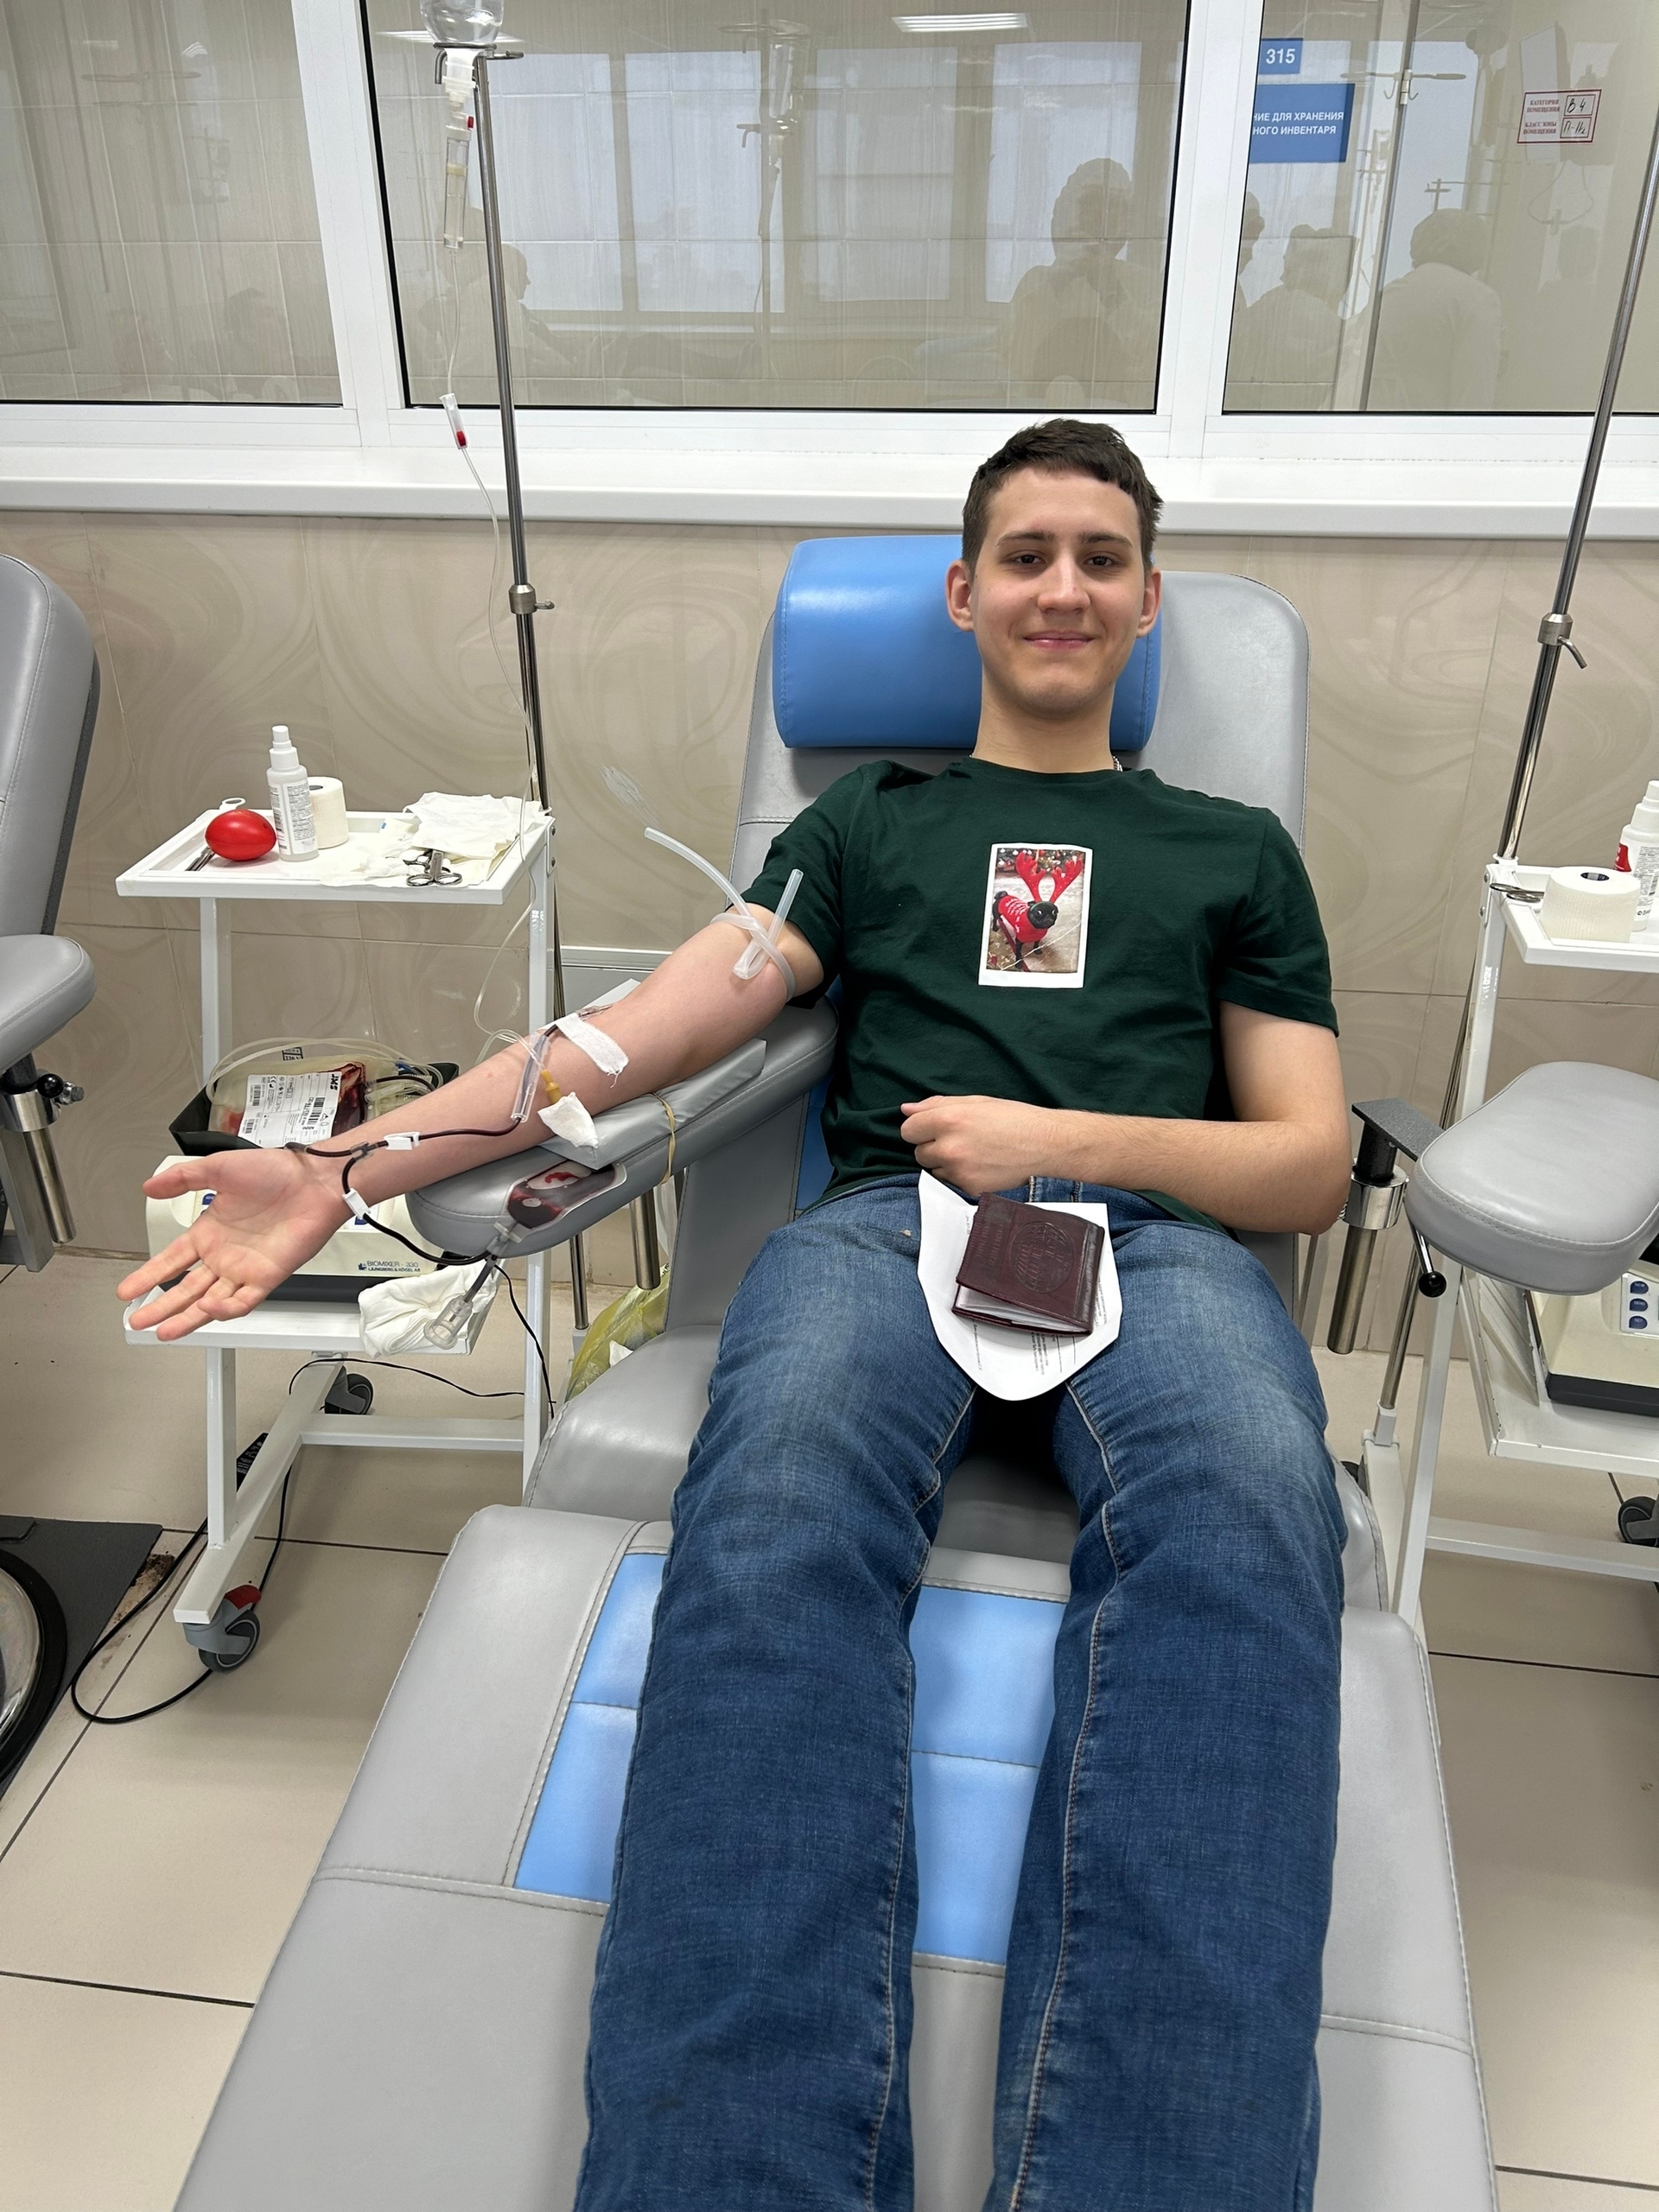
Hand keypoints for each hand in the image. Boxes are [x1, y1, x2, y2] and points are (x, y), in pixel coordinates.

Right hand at [117, 1149, 351, 1340]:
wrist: (315, 1180)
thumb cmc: (277, 1172)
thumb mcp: (219, 1168)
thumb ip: (183, 1178)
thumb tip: (149, 1186)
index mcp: (210, 1232)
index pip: (171, 1260)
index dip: (149, 1276)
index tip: (128, 1290)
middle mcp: (225, 1254)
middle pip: (185, 1289)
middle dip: (160, 1306)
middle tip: (137, 1320)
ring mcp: (245, 1268)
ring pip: (209, 1302)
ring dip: (187, 1317)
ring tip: (162, 1330)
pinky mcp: (267, 1276)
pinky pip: (243, 1301)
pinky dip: (226, 1309)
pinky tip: (207, 1309)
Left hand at [899, 1095, 1059, 1196]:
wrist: (1045, 1144)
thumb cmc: (1014, 1119)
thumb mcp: (975, 1102)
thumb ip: (936, 1105)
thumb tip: (907, 1110)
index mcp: (949, 1120)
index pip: (908, 1130)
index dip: (920, 1129)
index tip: (933, 1129)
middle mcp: (950, 1147)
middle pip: (919, 1153)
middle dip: (933, 1147)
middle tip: (960, 1140)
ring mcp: (959, 1171)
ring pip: (934, 1170)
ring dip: (946, 1163)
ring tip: (974, 1152)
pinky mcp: (969, 1188)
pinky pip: (952, 1183)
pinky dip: (962, 1176)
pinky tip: (982, 1165)